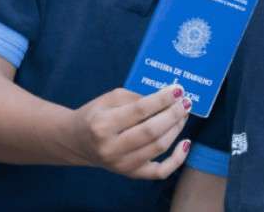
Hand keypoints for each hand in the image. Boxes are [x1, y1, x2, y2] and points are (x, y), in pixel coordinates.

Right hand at [65, 84, 192, 178]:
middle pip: (152, 131)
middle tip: (186, 102)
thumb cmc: (96, 115)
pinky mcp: (131, 173)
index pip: (140, 110)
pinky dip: (178, 159)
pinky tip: (186, 143)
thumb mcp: (110, 98)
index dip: (163, 99)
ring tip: (183, 114)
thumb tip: (168, 98)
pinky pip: (160, 172)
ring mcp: (121, 164)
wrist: (76, 141)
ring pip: (159, 147)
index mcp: (102, 125)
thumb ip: (137, 98)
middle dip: (173, 114)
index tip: (179, 90)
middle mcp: (111, 148)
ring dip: (177, 128)